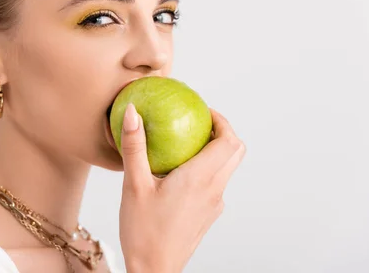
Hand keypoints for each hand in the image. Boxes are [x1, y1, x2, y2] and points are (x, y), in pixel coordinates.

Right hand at [118, 104, 245, 272]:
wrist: (154, 270)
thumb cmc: (142, 231)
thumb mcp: (133, 184)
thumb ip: (135, 146)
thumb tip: (132, 112)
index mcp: (199, 178)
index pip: (230, 141)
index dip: (222, 120)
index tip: (202, 111)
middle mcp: (214, 190)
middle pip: (236, 152)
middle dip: (223, 132)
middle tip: (198, 123)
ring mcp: (214, 204)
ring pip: (228, 168)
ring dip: (216, 151)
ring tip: (186, 144)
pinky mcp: (209, 215)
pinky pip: (216, 183)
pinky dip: (207, 169)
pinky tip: (179, 172)